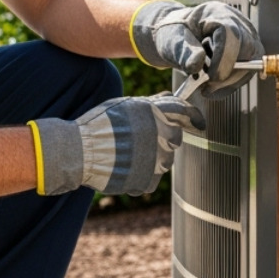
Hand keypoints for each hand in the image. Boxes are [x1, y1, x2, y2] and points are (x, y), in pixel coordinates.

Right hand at [31, 94, 205, 195]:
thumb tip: (170, 97)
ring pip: (165, 160)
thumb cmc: (99, 125)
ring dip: (152, 157)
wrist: (80, 151)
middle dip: (164, 139)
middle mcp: (160, 135)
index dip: (194, 117)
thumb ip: (151, 103)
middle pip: (175, 138)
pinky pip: (152, 178)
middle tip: (141, 141)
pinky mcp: (149, 180)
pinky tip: (124, 168)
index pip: (184, 113)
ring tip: (127, 154)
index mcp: (155, 113)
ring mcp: (157, 160)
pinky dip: (141, 175)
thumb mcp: (125, 105)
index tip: (198, 124)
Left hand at [130, 0, 262, 95]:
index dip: (225, 58)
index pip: (231, 34)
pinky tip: (214, 88)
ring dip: (230, 81)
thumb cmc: (175, 34)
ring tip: (207, 86)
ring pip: (252, 63)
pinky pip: (247, 71)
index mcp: (216, 13)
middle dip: (228, 73)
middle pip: (247, 49)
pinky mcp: (248, 52)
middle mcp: (237, 22)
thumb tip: (197, 65)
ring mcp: (246, 36)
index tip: (212, 78)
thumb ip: (183, 52)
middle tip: (207, 87)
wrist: (179, 36)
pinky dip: (231, 84)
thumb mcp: (172, 41)